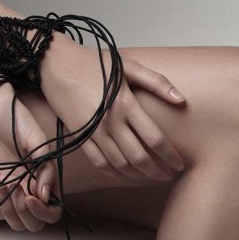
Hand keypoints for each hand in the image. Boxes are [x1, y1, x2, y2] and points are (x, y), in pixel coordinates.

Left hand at [0, 82, 61, 231]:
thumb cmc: (15, 120)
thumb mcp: (36, 139)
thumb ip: (45, 167)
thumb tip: (46, 195)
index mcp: (46, 178)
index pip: (53, 210)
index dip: (44, 211)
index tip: (31, 197)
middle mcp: (31, 188)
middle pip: (35, 223)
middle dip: (26, 213)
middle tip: (16, 189)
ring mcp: (14, 190)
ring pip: (16, 222)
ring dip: (10, 209)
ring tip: (3, 182)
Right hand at [41, 40, 185, 182]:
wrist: (57, 64)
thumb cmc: (93, 62)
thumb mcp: (127, 66)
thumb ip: (156, 82)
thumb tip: (181, 100)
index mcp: (125, 104)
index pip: (154, 139)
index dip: (169, 156)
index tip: (179, 163)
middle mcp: (110, 122)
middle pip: (139, 158)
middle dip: (157, 171)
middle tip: (168, 175)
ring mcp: (93, 132)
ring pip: (120, 165)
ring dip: (138, 175)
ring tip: (150, 176)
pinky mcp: (80, 137)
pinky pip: (99, 163)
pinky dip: (115, 173)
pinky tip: (125, 173)